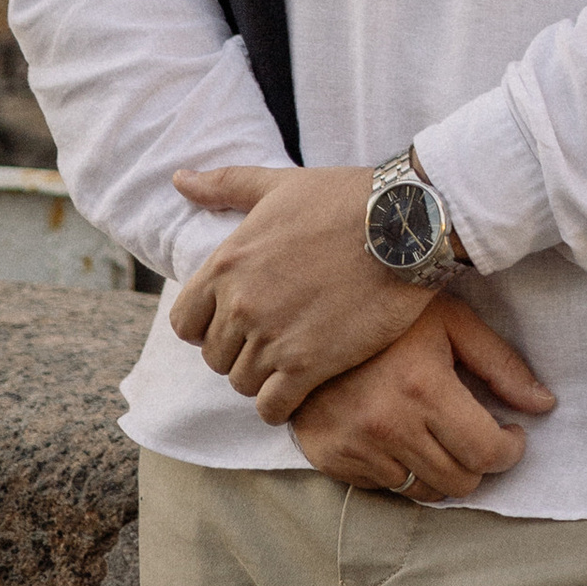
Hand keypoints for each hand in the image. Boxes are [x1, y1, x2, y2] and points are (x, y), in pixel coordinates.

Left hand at [169, 163, 427, 422]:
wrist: (407, 224)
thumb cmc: (346, 198)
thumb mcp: (280, 185)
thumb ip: (225, 184)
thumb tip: (179, 177)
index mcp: (227, 264)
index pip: (185, 323)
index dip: (209, 325)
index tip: (239, 320)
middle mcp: (241, 305)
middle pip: (216, 357)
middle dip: (241, 350)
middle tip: (277, 336)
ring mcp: (273, 338)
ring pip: (243, 383)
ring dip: (264, 376)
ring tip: (294, 357)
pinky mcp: (309, 365)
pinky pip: (272, 407)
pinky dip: (282, 404)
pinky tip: (304, 386)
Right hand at [291, 293, 556, 500]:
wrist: (311, 319)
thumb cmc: (393, 317)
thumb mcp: (452, 322)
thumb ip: (500, 365)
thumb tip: (544, 405)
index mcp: (424, 388)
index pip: (485, 452)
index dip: (510, 450)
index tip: (511, 434)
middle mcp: (388, 425)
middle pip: (459, 481)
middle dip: (480, 463)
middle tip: (479, 435)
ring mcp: (356, 447)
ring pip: (424, 491)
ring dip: (444, 470)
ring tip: (443, 435)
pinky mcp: (331, 460)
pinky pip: (386, 488)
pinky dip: (404, 470)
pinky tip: (403, 437)